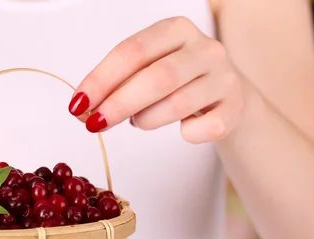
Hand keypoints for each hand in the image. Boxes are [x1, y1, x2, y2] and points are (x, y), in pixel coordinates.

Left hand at [68, 17, 245, 142]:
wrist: (226, 95)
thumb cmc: (176, 81)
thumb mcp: (146, 71)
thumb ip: (116, 85)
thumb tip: (82, 110)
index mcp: (176, 29)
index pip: (132, 51)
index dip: (101, 79)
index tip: (77, 104)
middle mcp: (205, 48)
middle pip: (157, 78)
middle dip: (119, 104)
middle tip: (94, 124)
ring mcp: (224, 77)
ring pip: (178, 104)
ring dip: (147, 119)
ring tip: (139, 121)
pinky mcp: (236, 107)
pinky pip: (205, 128)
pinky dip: (187, 134)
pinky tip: (182, 130)